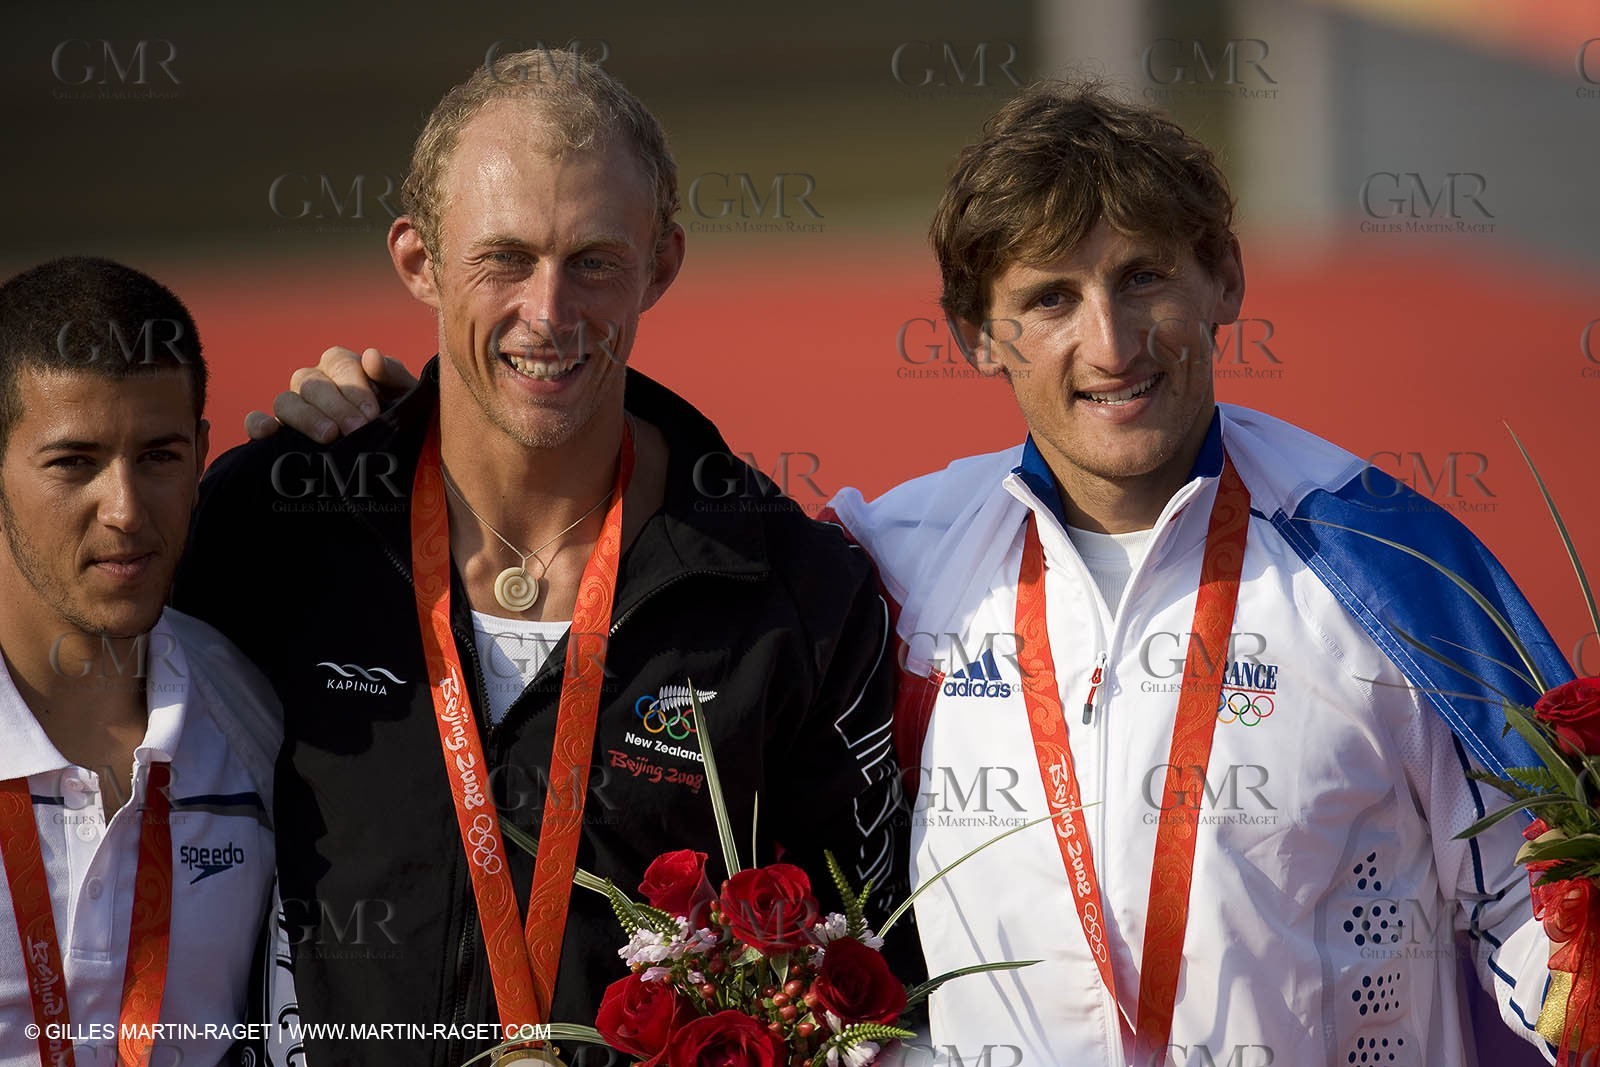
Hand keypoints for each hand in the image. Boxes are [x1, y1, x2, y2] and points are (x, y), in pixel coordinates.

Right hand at [244, 346, 417, 441]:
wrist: (398, 462)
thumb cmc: (401, 423)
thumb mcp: (407, 400)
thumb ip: (394, 376)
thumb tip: (370, 356)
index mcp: (343, 368)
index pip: (338, 362)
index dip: (354, 385)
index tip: (372, 414)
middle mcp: (315, 384)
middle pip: (311, 382)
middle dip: (335, 405)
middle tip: (356, 429)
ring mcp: (294, 408)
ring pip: (285, 400)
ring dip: (305, 417)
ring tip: (329, 437)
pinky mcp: (279, 435)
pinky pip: (256, 421)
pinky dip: (258, 424)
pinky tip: (269, 434)